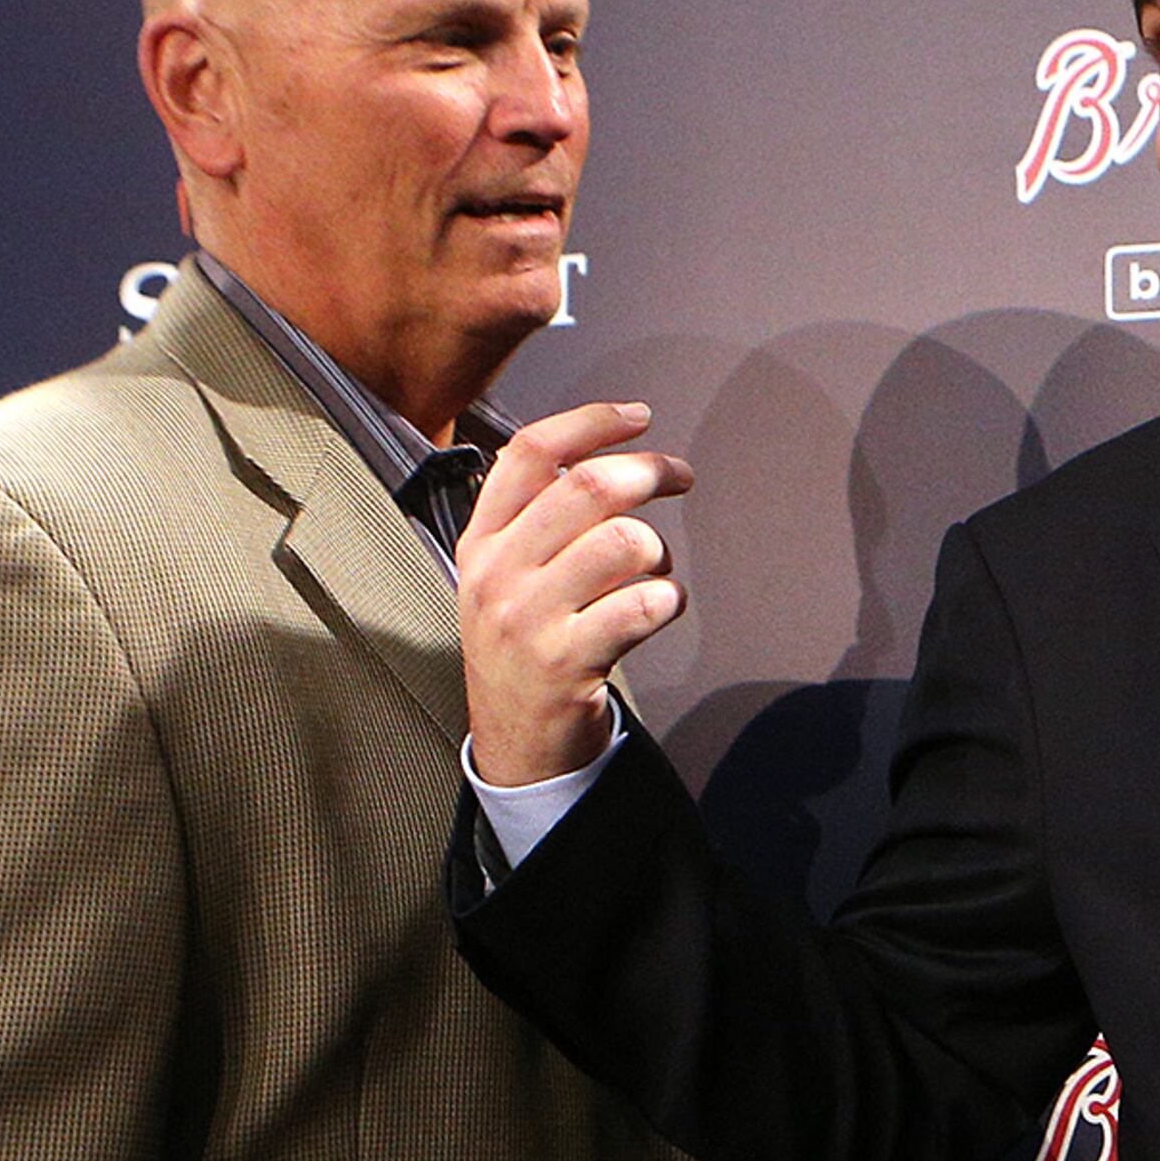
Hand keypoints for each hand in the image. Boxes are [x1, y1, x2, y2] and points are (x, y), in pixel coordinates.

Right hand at [456, 401, 690, 784]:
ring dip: (659, 550)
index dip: (591, 423)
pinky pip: (643, 604)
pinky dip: (668, 600)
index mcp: (481, 542)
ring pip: (624, 542)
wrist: (518, 743)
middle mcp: (498, 574)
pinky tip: (658, 609)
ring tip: (655, 572)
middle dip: (649, 471)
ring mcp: (530, 619)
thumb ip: (535, 518)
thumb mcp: (502, 577)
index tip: (637, 417)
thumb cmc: (525, 649)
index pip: (531, 454)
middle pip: (589, 487)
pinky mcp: (567, 661)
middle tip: (677, 476)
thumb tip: (601, 454)